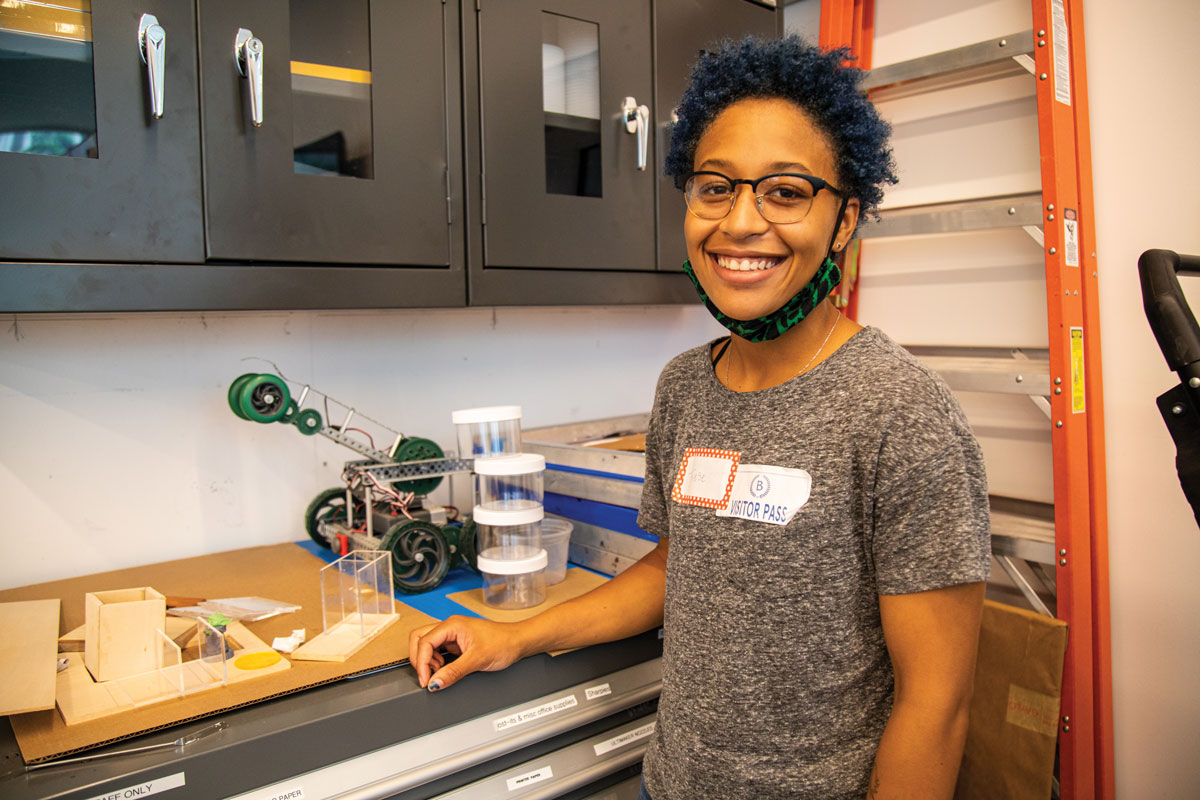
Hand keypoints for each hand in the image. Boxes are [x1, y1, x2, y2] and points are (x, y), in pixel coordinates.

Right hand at [408, 615, 527, 690]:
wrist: (518, 641)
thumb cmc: (503, 642)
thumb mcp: (477, 660)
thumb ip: (453, 672)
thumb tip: (435, 682)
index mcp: (452, 625)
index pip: (424, 642)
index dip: (421, 663)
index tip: (425, 680)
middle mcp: (450, 627)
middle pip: (419, 639)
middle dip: (419, 659)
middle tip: (426, 677)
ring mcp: (452, 635)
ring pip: (427, 644)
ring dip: (427, 660)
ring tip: (437, 673)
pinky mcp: (457, 643)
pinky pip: (437, 650)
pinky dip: (435, 661)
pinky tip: (443, 670)